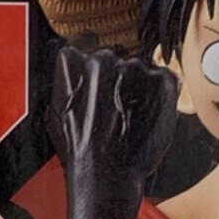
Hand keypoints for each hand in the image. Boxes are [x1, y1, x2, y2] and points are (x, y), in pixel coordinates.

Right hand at [47, 41, 177, 193]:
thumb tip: (73, 72)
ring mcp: (135, 68)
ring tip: (131, 115)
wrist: (107, 175)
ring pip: (140, 66)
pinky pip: (163, 78)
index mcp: (73, 62)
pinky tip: (147, 115)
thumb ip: (66, 83)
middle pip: (116, 55)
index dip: (94, 63)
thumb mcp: (55, 112)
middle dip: (117, 76)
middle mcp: (104, 58)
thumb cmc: (80, 151)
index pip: (86, 43)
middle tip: (116, 106)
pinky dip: (160, 93)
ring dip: (139, 85)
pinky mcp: (161, 82)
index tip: (100, 77)